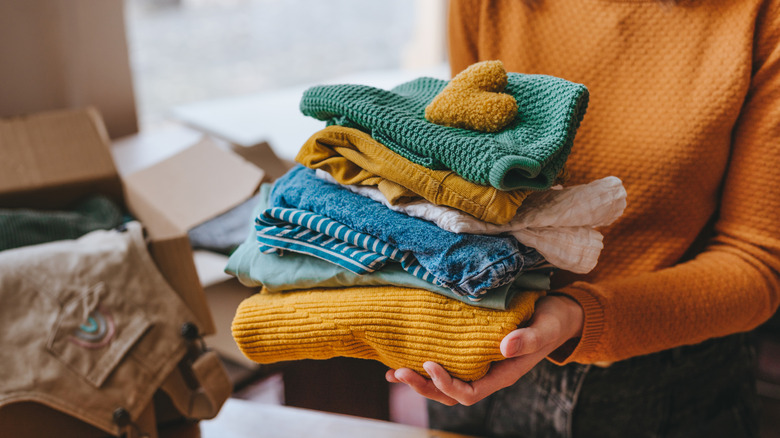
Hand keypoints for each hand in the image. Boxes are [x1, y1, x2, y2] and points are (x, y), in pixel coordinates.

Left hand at [385, 294, 583, 405]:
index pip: (468, 393)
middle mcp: (487, 374)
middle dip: (423, 386)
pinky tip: (403, 358)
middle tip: (399, 372)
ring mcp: (478, 365)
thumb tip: (503, 348)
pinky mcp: (471, 351)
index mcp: (502, 374)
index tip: (429, 364)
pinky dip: (423, 365)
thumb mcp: (545, 328)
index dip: (446, 385)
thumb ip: (527, 340)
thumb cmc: (552, 321)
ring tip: (393, 372)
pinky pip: (446, 364)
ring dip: (419, 380)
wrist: (557, 314)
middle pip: (449, 394)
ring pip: (443, 383)